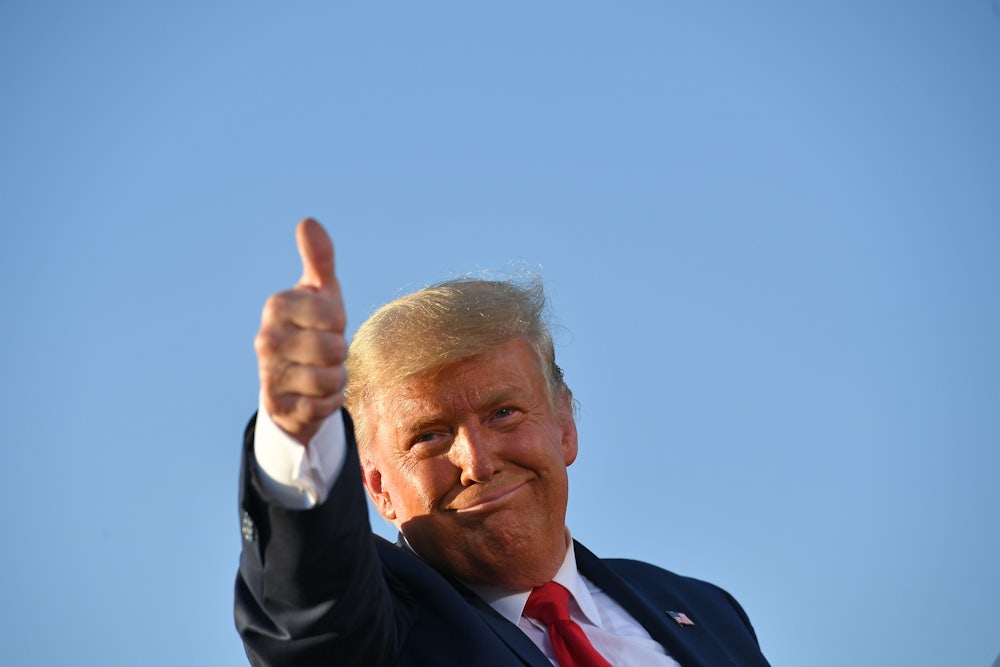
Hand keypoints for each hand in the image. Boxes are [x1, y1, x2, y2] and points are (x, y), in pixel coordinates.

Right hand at [255, 219, 347, 444]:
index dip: (339, 322)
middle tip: (325, 351)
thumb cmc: (314, 328)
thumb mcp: (321, 293)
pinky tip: (315, 394)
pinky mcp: (278, 407)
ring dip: (336, 378)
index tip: (326, 324)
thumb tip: (308, 221)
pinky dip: (330, 401)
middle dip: (339, 353)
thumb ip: (319, 259)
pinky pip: (324, 406)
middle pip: (333, 349)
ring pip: (329, 379)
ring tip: (322, 371)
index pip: (332, 314)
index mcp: (277, 306)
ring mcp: (269, 374)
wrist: (292, 382)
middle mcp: (266, 339)